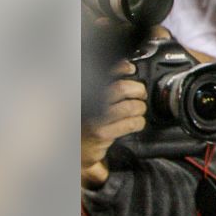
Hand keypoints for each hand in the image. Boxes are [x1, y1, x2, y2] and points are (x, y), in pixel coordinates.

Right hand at [82, 61, 147, 188]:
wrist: (74, 147)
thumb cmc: (83, 124)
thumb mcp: (89, 102)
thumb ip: (103, 86)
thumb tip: (126, 68)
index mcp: (86, 91)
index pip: (105, 73)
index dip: (121, 68)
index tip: (131, 69)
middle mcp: (88, 102)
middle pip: (121, 88)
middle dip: (137, 89)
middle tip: (141, 94)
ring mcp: (94, 118)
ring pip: (129, 106)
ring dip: (140, 107)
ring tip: (139, 110)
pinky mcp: (101, 133)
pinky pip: (130, 123)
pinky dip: (138, 122)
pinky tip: (136, 123)